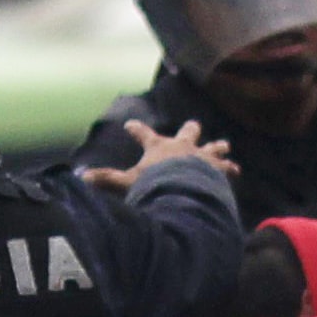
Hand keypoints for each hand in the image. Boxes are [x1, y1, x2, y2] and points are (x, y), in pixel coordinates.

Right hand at [79, 120, 238, 195]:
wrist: (186, 191)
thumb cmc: (156, 186)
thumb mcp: (127, 184)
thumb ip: (105, 181)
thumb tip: (79, 179)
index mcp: (159, 147)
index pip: (144, 134)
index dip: (136, 129)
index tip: (130, 125)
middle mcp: (182, 147)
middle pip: (188, 132)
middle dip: (190, 130)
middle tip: (192, 127)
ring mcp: (202, 156)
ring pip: (213, 147)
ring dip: (217, 148)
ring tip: (224, 146)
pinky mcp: (218, 169)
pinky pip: (227, 169)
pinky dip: (230, 171)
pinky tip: (236, 172)